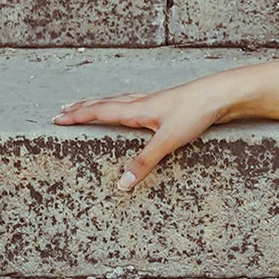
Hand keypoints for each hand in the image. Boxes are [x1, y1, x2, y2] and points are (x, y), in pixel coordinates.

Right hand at [54, 76, 239, 188]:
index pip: (98, 112)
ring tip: (88, 106)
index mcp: (136, 110)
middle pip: (104, 103)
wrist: (222, 94)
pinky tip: (129, 109)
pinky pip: (134, 103)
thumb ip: (145, 162)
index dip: (77, 116)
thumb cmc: (196, 111)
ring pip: (119, 101)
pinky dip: (121, 105)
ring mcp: (154, 103)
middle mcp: (141, 103)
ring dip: (100, 104)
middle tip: (63, 110)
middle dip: (82, 108)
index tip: (57, 118)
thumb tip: (122, 184)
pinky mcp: (166, 105)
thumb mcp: (168, 140)